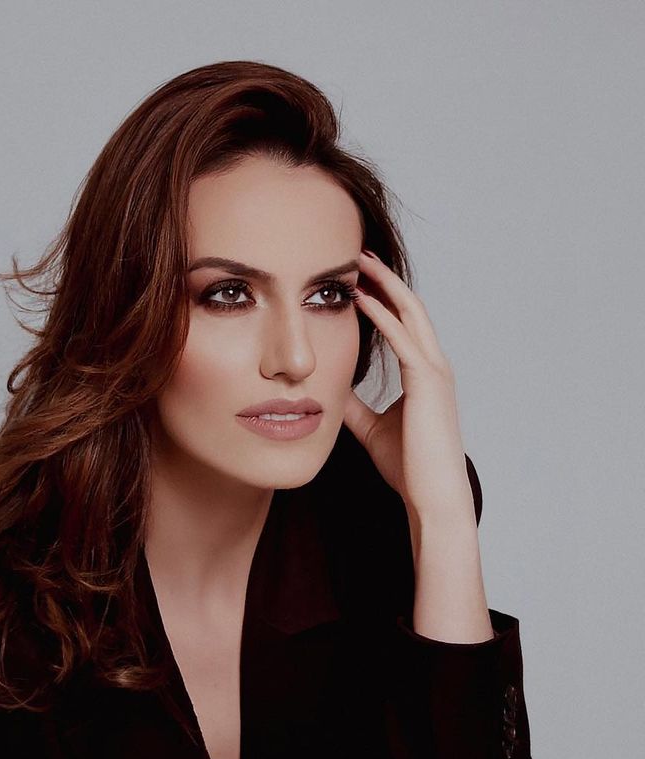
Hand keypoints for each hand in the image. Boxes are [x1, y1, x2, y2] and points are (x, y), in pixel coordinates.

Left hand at [343, 248, 474, 524]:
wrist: (431, 494)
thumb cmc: (408, 466)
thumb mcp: (371, 427)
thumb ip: (355, 406)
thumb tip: (332, 392)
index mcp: (425, 373)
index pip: (404, 323)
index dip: (383, 298)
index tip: (357, 279)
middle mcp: (435, 365)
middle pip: (409, 307)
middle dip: (384, 279)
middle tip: (357, 253)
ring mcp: (435, 371)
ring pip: (409, 313)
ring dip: (384, 285)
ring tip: (359, 262)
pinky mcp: (428, 383)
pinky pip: (403, 339)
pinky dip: (382, 316)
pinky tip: (360, 300)